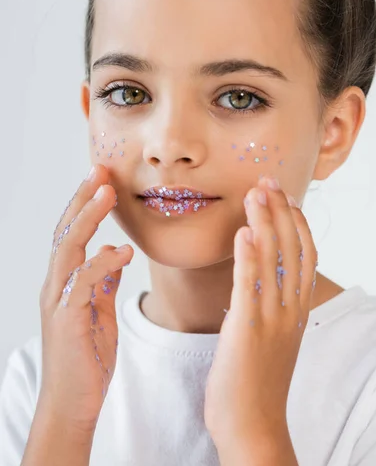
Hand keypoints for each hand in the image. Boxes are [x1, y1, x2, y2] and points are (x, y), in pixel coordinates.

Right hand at [38, 164, 133, 431]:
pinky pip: (82, 283)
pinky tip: (120, 252)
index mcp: (65, 282)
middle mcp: (56, 286)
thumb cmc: (86, 357)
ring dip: (87, 218)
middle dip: (83, 199)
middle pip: (65, 232)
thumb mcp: (99, 311)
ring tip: (107, 193)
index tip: (103, 178)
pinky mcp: (67, 320)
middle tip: (100, 170)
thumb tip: (111, 255)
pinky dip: (100, 263)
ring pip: (68, 249)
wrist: (72, 403)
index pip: (72, 234)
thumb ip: (103, 282)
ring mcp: (57, 302)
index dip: (85, 204)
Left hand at [204, 175, 317, 445]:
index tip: (285, 196)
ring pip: (274, 260)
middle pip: (292, 249)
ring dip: (265, 222)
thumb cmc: (255, 379)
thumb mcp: (271, 335)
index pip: (305, 255)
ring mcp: (271, 319)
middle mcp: (290, 310)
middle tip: (268, 181)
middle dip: (280, 211)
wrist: (251, 425)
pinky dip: (248, 256)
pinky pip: (250, 286)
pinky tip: (244, 232)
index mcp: (296, 309)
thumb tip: (259, 275)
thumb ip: (270, 304)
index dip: (296, 222)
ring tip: (256, 193)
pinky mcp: (247, 330)